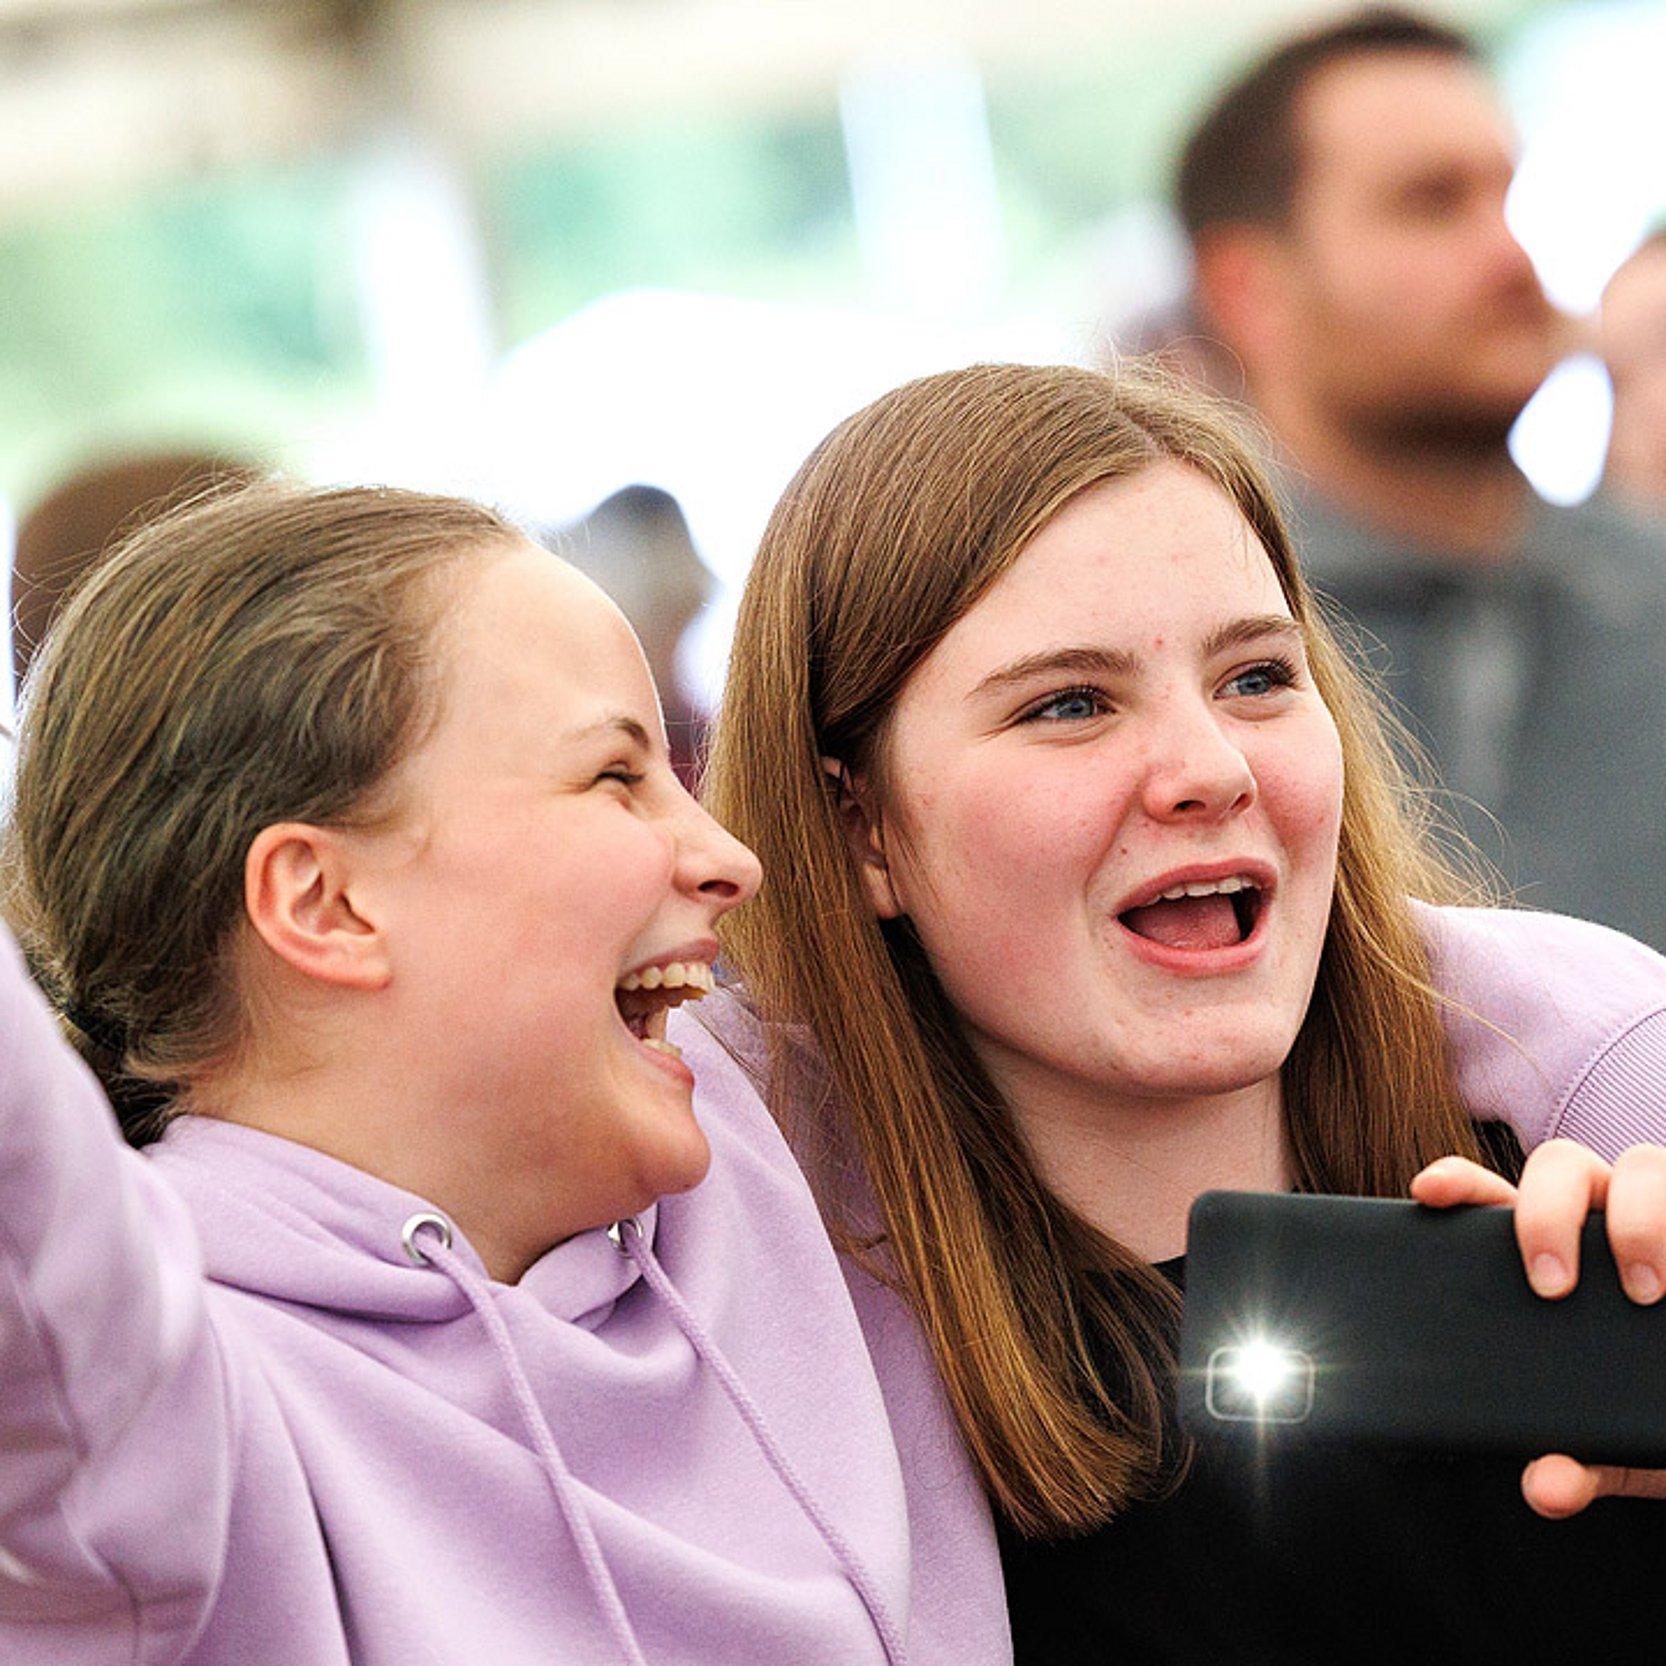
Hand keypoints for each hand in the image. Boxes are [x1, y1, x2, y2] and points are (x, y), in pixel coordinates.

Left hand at [1411, 1139, 1665, 1517]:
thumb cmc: (1646, 1413)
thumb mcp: (1611, 1445)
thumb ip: (1578, 1462)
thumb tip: (1548, 1490)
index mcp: (1548, 1248)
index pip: (1487, 1192)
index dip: (1457, 1179)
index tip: (1427, 1192)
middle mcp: (1601, 1216)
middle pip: (1559, 1167)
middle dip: (1548, 1215)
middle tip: (1552, 1287)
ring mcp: (1660, 1216)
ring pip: (1642, 1165)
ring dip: (1640, 1218)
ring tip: (1646, 1290)